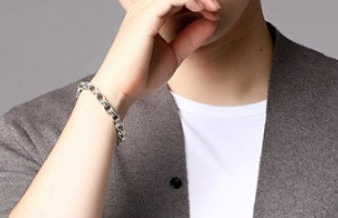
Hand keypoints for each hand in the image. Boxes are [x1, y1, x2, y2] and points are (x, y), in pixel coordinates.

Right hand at [94, 0, 222, 111]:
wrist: (121, 89)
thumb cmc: (141, 75)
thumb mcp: (174, 54)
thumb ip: (190, 38)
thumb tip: (210, 21)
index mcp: (149, 15)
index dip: (198, 1)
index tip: (214, 14)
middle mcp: (145, 8)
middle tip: (216, 9)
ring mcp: (144, 10)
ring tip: (213, 8)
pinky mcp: (145, 16)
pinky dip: (190, 0)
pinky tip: (201, 9)